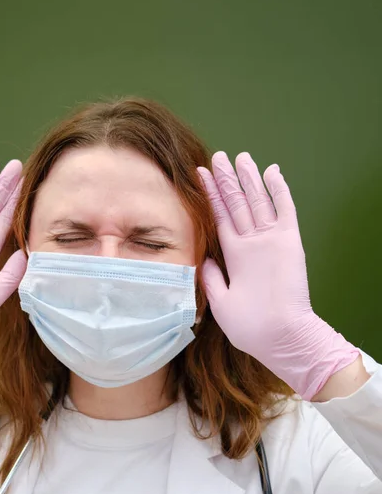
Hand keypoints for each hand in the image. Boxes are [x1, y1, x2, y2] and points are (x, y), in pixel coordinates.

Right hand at [197, 151, 358, 399]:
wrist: (286, 336)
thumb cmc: (250, 324)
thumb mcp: (221, 304)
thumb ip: (212, 278)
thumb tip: (204, 259)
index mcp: (233, 254)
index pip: (218, 215)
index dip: (209, 194)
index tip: (200, 174)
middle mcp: (252, 240)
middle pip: (237, 202)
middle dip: (226, 178)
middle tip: (218, 157)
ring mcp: (273, 239)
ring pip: (258, 201)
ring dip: (250, 178)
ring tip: (241, 157)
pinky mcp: (292, 243)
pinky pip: (286, 210)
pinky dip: (280, 190)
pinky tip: (273, 172)